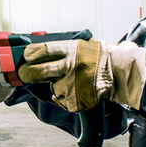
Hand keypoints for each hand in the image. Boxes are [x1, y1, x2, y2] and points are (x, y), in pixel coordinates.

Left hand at [18, 39, 145, 111]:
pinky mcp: (75, 100)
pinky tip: (79, 91)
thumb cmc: (100, 58)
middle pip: (39, 72)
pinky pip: (62, 100)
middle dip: (28, 74)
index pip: (42, 51)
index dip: (30, 55)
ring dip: (58, 86)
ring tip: (74, 82)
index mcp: (71, 50)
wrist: (120, 74)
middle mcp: (70, 66)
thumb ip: (63, 51)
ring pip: (53, 87)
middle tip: (25, 74)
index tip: (25, 58)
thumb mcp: (82, 46)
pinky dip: (67, 98)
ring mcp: (72, 84)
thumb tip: (38, 54)